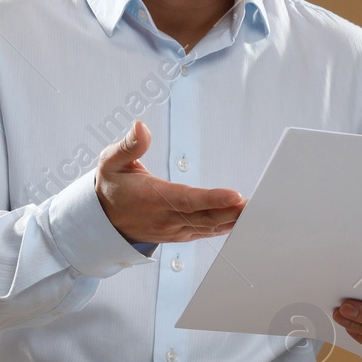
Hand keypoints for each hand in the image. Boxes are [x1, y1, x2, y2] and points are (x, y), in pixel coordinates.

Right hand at [95, 120, 244, 244]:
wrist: (103, 220)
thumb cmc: (111, 186)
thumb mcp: (110, 162)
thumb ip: (129, 146)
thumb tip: (140, 126)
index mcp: (152, 198)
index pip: (186, 199)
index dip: (212, 198)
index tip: (234, 195)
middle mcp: (166, 217)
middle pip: (205, 216)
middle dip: (233, 211)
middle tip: (258, 203)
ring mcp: (174, 229)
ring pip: (209, 226)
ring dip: (234, 220)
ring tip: (257, 211)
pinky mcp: (180, 234)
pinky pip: (206, 232)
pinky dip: (225, 227)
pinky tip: (241, 221)